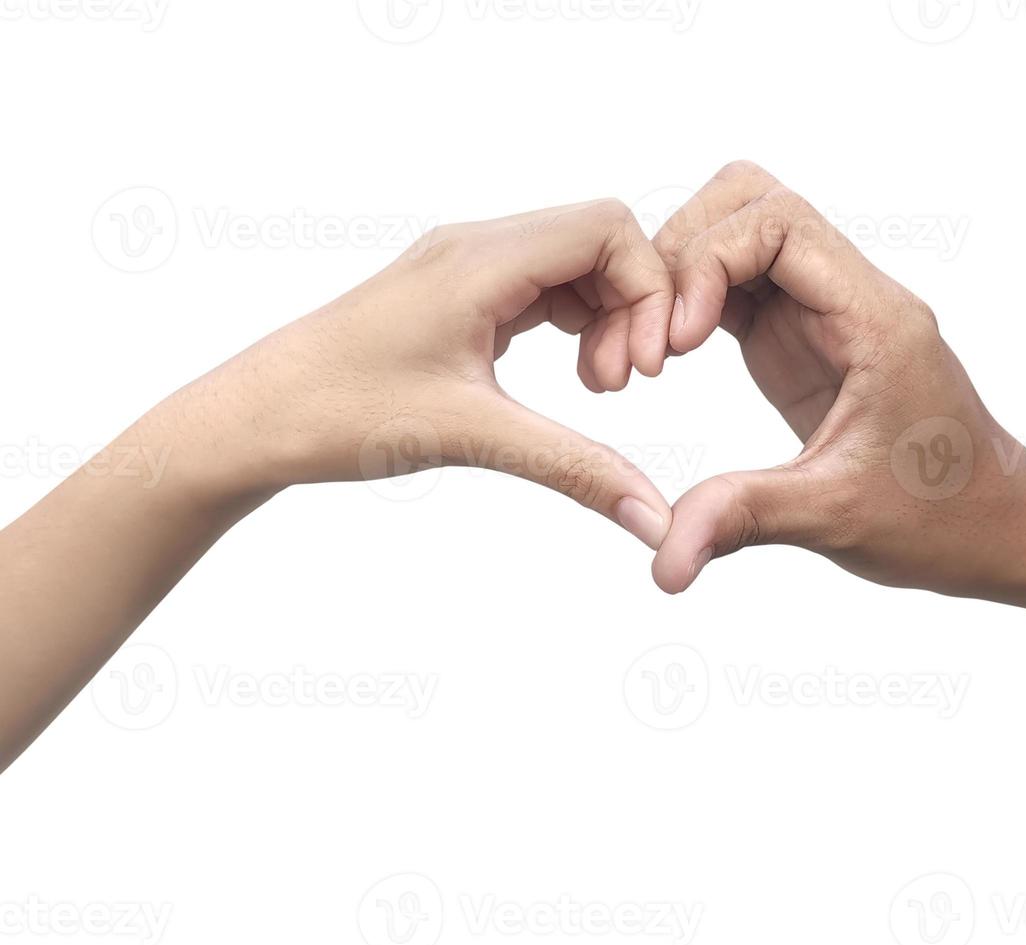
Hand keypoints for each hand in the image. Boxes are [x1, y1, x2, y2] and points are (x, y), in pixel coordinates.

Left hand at [198, 198, 676, 546]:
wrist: (254, 418)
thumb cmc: (340, 414)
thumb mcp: (474, 439)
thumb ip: (576, 470)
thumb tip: (656, 519)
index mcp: (481, 259)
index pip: (609, 228)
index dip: (648, 292)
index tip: (643, 370)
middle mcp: (476, 246)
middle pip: (600, 241)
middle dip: (630, 310)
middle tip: (617, 386)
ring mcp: (465, 267)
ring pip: (574, 265)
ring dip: (604, 320)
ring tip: (594, 388)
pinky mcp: (458, 295)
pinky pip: (541, 288)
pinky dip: (572, 325)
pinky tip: (565, 379)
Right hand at [649, 162, 1025, 593]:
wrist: (989, 523)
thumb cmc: (939, 515)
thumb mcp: (837, 517)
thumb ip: (747, 517)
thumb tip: (664, 561)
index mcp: (873, 317)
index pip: (778, 222)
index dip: (708, 261)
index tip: (676, 340)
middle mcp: (849, 296)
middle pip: (753, 200)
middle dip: (685, 249)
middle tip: (651, 333)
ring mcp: (823, 311)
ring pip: (739, 232)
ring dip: (682, 271)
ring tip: (649, 348)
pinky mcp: (799, 337)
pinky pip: (736, 283)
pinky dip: (690, 301)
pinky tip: (663, 355)